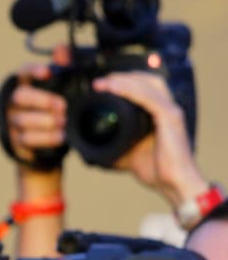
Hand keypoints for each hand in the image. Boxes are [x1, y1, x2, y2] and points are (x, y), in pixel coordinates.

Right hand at [4, 62, 67, 165]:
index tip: (48, 73)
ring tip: (63, 122)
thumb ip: (64, 66)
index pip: (23, 72)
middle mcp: (13, 101)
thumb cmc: (55, 108)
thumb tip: (60, 49)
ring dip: (45, 121)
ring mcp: (12, 121)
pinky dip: (46, 138)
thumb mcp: (63, 86)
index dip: (32, 71)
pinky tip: (61, 136)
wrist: (47, 140)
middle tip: (62, 105)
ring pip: (23, 119)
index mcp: (24, 84)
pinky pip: (27, 139)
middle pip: (20, 96)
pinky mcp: (15, 140)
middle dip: (42, 100)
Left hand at [92, 70, 205, 206]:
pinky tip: (115, 88)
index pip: (144, 88)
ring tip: (103, 82)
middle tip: (100, 81)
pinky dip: (130, 90)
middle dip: (123, 77)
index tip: (101, 85)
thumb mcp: (126, 154)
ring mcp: (170, 110)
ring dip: (124, 80)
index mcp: (158, 114)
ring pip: (147, 84)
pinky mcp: (170, 117)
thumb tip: (88, 152)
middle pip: (147, 80)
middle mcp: (167, 108)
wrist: (171, 182)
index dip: (125, 82)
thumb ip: (112, 147)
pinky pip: (148, 97)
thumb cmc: (154, 170)